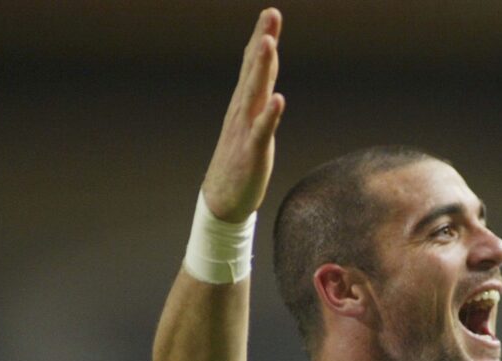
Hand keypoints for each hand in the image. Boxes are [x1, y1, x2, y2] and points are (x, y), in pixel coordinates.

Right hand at [202, 8, 284, 222]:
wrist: (223, 200)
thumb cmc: (240, 161)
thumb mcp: (253, 125)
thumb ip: (261, 101)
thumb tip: (269, 78)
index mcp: (245, 105)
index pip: (254, 66)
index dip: (263, 38)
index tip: (271, 14)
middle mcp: (243, 111)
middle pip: (254, 70)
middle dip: (262, 41)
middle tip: (270, 14)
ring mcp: (246, 130)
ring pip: (256, 94)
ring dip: (262, 68)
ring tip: (268, 43)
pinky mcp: (253, 152)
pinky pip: (262, 130)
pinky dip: (270, 114)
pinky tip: (278, 98)